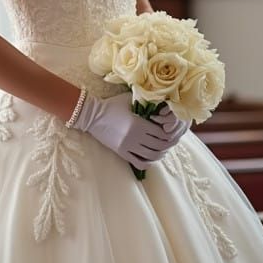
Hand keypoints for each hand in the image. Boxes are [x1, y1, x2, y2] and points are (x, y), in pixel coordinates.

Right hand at [71, 90, 185, 169]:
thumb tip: (157, 104)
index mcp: (138, 123)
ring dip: (160, 154)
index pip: (161, 133)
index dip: (168, 133)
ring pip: (151, 156)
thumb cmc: (111, 105)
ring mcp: (128, 146)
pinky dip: (148, 163)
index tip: (169, 130)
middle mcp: (135, 137)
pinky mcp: (122, 152)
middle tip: (170, 141)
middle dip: (167, 145)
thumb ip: (143, 102)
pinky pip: (139, 163)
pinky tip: (150, 158)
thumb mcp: (128, 100)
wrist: (92, 115)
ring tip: (162, 150)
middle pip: (159, 146)